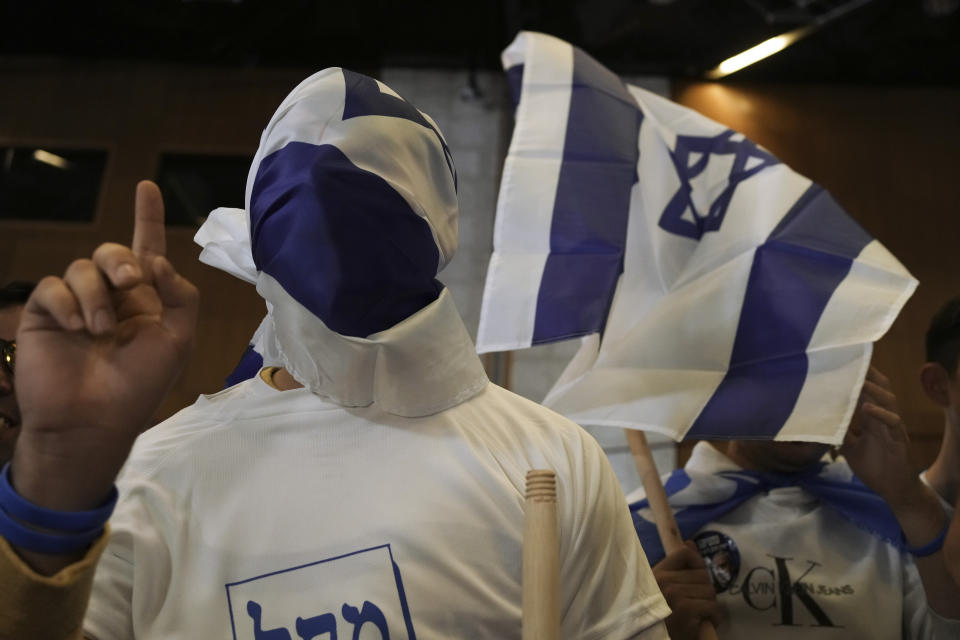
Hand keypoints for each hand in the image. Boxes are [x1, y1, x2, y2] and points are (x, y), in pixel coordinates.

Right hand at [11, 181, 197, 512]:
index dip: (147, 218)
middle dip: (121, 260)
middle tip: (130, 283)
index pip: (146, 251)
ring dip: (95, 294)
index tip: (147, 187)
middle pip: (112, 253)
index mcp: (145, 302)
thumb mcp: (177, 340)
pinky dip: (67, 302)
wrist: (93, 421)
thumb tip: (159, 261)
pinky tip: (77, 328)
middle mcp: (111, 299)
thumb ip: (181, 297)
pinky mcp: (45, 315)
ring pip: (81, 268)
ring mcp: (76, 305)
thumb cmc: (139, 385)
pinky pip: (51, 287)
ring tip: (99, 329)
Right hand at [653, 541, 722, 639]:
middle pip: (703, 575)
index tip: (697, 579)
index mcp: (657, 573)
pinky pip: (712, 607)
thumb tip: (690, 542)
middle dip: (705, 592)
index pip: (684, 553)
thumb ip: (677, 566)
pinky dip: (713, 618)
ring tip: (699, 615)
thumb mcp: (663, 588)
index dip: (698, 564)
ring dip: (709, 606)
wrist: (650, 636)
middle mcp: (664, 581)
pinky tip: (702, 623)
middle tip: (697, 605)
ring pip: (710, 592)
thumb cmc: (660, 614)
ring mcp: (675, 595)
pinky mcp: (686, 610)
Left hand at [840, 367, 918, 506]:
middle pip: (880, 389)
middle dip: (869, 375)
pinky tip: (867, 407)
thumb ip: (840, 433)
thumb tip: (820, 422)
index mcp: (872, 419)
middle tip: (854, 361)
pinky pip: (893, 422)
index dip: (857, 379)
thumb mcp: (850, 448)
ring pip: (888, 401)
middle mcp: (883, 419)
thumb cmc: (874, 467)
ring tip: (860, 380)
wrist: (894, 490)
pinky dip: (880, 413)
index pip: (866, 393)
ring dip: (874, 390)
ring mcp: (893, 428)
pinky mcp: (899, 440)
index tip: (842, 365)